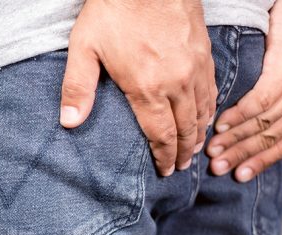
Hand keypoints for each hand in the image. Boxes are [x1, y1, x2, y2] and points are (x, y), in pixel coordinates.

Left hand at [60, 0, 216, 175]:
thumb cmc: (113, 10)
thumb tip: (69, 122)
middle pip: (187, 129)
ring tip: (195, 148)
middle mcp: (177, 82)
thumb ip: (77, 88)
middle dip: (184, 152)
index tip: (165, 171)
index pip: (162, 135)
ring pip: (204, 110)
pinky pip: (212, 89)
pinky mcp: (205, 51)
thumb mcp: (84, 48)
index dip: (164, 157)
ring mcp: (195, 66)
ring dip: (200, 133)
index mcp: (147, 88)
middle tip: (181, 167)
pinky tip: (205, 114)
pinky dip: (210, 108)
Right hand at [206, 0, 281, 181]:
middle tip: (217, 168)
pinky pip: (259, 102)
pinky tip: (220, 125)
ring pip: (263, 124)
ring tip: (213, 150)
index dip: (260, 162)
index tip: (238, 176)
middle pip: (270, 139)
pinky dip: (238, 116)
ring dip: (234, 139)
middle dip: (241, 156)